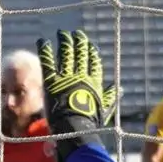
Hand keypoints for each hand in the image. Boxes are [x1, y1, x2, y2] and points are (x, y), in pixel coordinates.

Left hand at [36, 29, 119, 161]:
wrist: (75, 128)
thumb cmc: (90, 123)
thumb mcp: (104, 109)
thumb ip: (111, 97)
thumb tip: (120, 89)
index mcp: (93, 82)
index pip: (94, 62)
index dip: (91, 52)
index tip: (89, 45)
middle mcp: (81, 76)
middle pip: (80, 54)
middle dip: (78, 42)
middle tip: (75, 34)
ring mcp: (66, 77)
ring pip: (65, 54)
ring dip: (64, 42)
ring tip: (62, 33)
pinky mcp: (51, 81)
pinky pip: (47, 62)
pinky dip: (45, 51)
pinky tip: (42, 42)